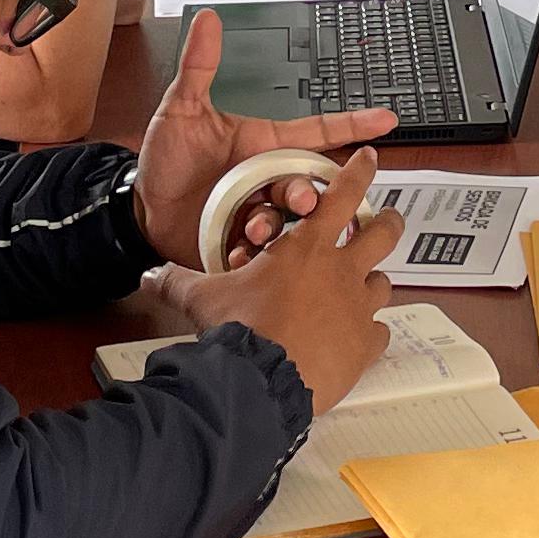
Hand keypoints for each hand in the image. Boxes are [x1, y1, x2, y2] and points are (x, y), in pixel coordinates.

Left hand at [135, 11, 394, 269]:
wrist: (139, 212)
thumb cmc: (165, 160)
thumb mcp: (181, 111)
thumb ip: (198, 67)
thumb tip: (207, 20)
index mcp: (264, 147)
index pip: (317, 132)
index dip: (353, 124)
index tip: (386, 118)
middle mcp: (268, 180)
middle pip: (310, 183)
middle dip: (310, 192)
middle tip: (298, 199)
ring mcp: (260, 214)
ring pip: (291, 221)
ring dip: (276, 225)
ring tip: (251, 229)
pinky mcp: (246, 247)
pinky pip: (265, 254)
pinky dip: (255, 255)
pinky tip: (239, 252)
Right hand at [175, 148, 403, 408]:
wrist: (261, 380)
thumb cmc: (239, 330)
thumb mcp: (202, 297)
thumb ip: (178, 281)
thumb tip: (151, 275)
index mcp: (306, 247)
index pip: (342, 194)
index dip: (358, 171)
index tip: (370, 157)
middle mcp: (340, 270)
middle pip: (382, 232)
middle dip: (387, 221)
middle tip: (386, 220)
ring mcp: (358, 308)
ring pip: (383, 282)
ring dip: (374, 281)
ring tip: (365, 286)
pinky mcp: (365, 345)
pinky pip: (379, 333)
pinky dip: (371, 333)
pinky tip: (360, 338)